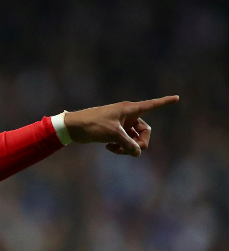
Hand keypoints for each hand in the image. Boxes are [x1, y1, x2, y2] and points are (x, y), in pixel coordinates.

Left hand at [64, 95, 179, 156]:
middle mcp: (127, 115)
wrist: (73, 128)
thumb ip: (128, 144)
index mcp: (129, 109)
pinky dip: (120, 147)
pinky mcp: (114, 132)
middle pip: (145, 130)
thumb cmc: (93, 125)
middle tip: (133, 150)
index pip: (152, 105)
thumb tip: (138, 152)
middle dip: (141, 142)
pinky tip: (110, 149)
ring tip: (116, 150)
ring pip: (134, 138)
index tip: (177, 98)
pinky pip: (125, 141)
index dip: (165, 102)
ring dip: (129, 147)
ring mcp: (121, 124)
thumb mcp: (113, 135)